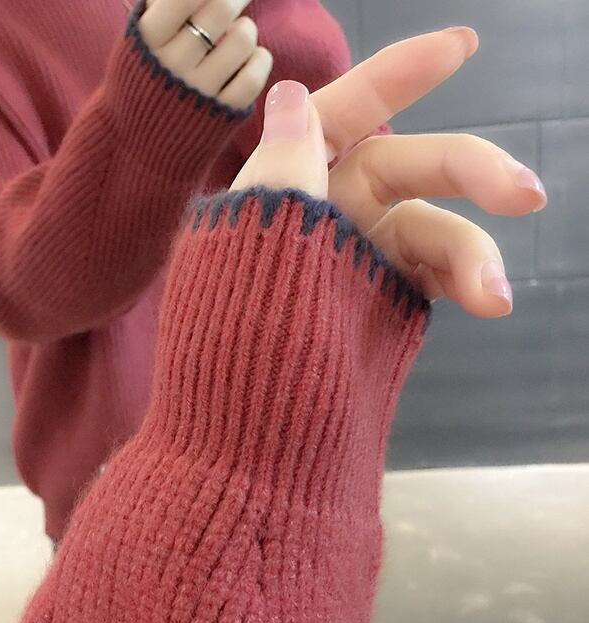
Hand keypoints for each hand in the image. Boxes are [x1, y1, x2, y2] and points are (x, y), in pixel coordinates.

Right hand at [138, 0, 272, 109]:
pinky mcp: (221, 114)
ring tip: (237, 37)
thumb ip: (160, 8)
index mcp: (148, 38)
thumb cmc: (145, 82)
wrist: (139, 146)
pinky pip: (253, 75)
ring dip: (246, 30)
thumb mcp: (139, 42)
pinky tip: (250, 60)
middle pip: (220, 7)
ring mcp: (199, 92)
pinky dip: (260, 60)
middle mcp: (172, 64)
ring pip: (242, 38)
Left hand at [231, 28, 548, 317]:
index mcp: (282, 189)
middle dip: (468, 170)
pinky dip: (464, 282)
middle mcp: (322, 217)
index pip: (340, 115)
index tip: (463, 45)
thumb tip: (289, 95)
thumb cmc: (235, 343)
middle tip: (525, 195)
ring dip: (472, 252)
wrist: (247, 437)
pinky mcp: (379, 306)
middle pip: (405, 167)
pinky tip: (488, 298)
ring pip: (429, 229)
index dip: (397, 76)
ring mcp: (354, 263)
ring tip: (494, 296)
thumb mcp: (249, 243)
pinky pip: (432, 276)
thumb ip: (280, 168)